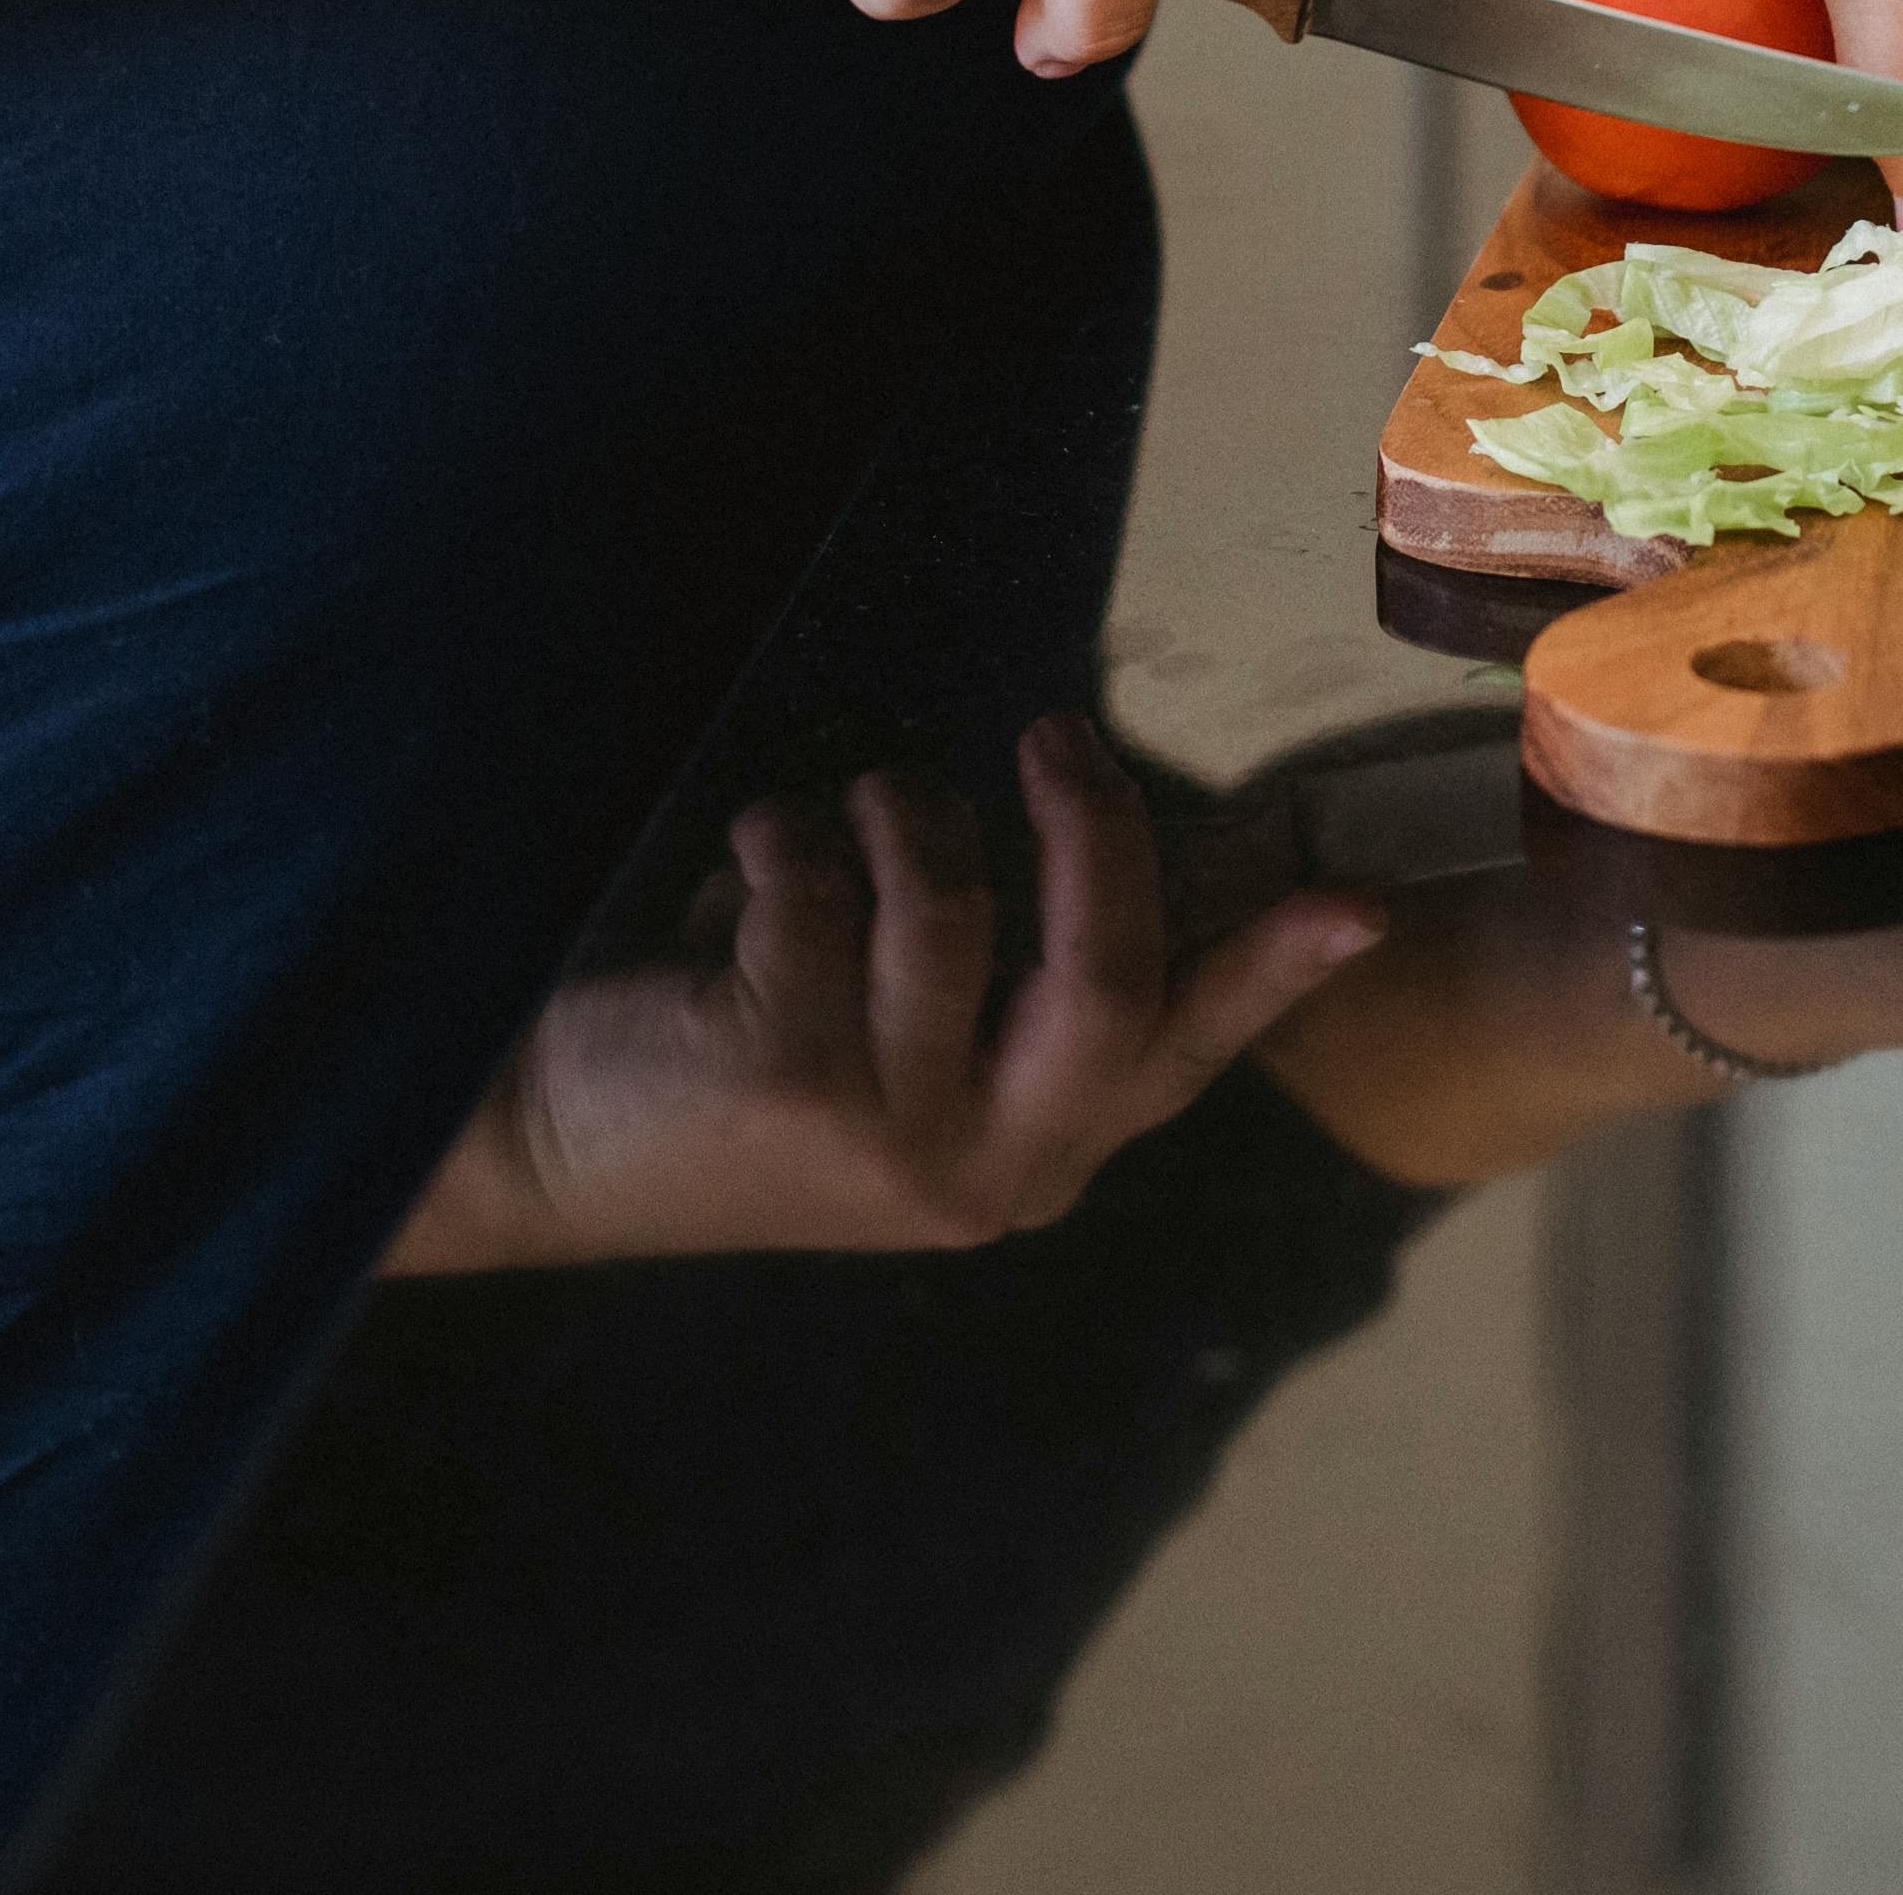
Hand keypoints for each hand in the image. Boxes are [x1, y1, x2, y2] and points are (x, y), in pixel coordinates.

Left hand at [383, 718, 1385, 1270]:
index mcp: (1029, 1158)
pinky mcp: (790, 1073)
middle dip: (1092, 824)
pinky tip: (723, 896)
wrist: (542, 1156)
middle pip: (1106, 968)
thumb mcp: (898, 1051)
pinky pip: (825, 876)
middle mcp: (981, 1169)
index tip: (1359, 907)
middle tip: (1053, 733)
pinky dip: (773, 844)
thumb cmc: (733, 1061)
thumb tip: (1115, 826)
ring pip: (948, 891)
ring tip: (815, 839)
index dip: (1272, 970)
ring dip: (879, 816)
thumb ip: (1006, 980)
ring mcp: (887, 1131)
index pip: (1175, 1051)